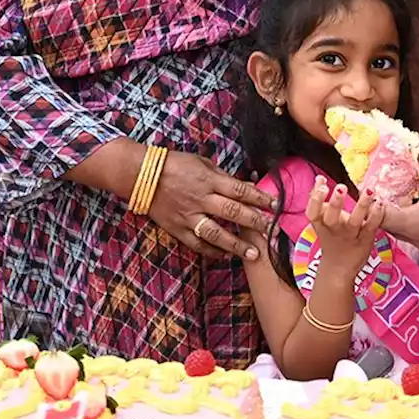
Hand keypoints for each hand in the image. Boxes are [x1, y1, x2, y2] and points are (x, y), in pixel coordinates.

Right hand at [149, 151, 275, 261]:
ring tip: (254, 253)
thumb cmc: (175, 164)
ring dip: (237, 244)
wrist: (141, 174)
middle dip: (256, 222)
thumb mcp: (202, 163)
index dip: (261, 198)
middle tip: (273, 231)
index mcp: (209, 180)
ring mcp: (189, 216)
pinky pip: (197, 243)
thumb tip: (243, 186)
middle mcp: (201, 199)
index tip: (277, 206)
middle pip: (234, 212)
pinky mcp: (177, 228)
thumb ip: (222, 177)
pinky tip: (225, 255)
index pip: (241, 190)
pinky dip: (211, 251)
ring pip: (216, 233)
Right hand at [306, 177, 385, 281]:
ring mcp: (350, 236)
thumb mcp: (321, 221)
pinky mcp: (365, 239)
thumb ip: (318, 200)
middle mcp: (334, 230)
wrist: (338, 268)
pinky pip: (371, 227)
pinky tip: (380, 203)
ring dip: (361, 206)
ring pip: (354, 222)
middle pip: (332, 217)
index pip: (313, 212)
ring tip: (369, 191)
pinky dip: (376, 215)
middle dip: (335, 203)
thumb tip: (318, 178)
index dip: (315, 200)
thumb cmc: (330, 238)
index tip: (322, 185)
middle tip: (340, 187)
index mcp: (321, 225)